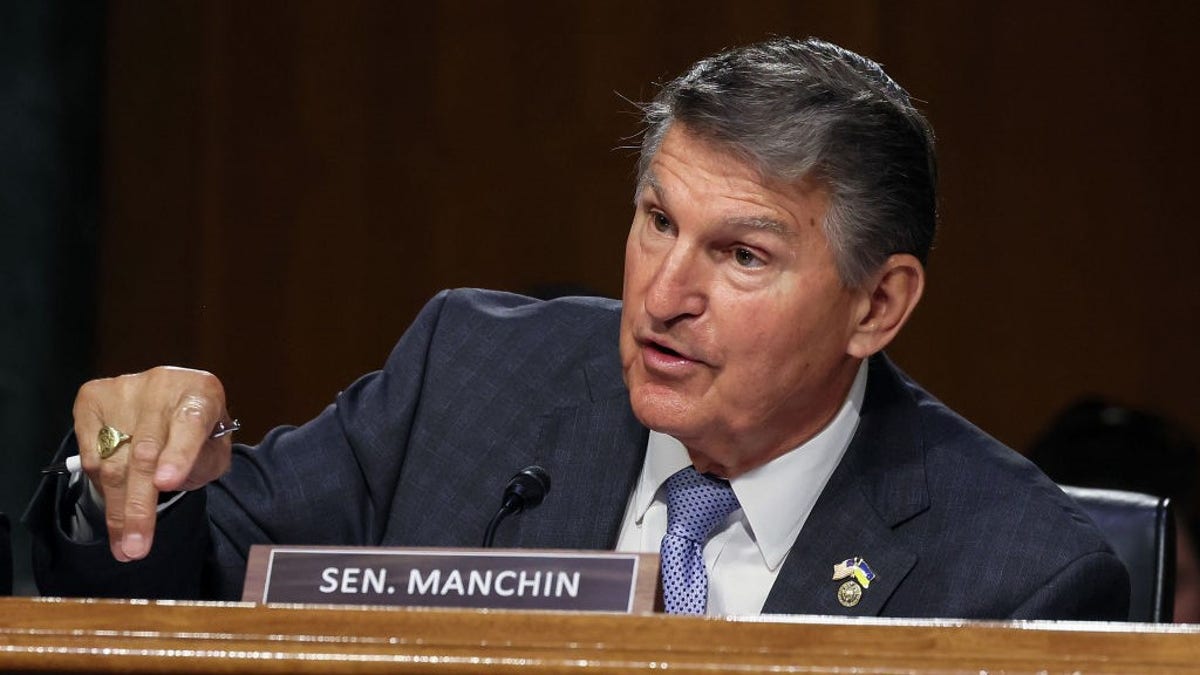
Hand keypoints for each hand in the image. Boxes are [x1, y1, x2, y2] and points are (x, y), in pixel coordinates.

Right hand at [73, 366, 232, 561]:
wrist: (172, 402)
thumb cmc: (198, 434)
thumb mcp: (214, 451)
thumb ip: (202, 466)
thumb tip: (166, 483)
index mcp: (201, 394)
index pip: (191, 423)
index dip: (179, 454)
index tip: (167, 483)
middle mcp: (162, 385)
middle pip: (145, 453)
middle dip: (138, 505)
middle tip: (136, 547)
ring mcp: (124, 389)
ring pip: (113, 460)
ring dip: (117, 509)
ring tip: (125, 545)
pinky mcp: (93, 397)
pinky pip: (90, 454)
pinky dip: (101, 485)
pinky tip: (116, 503)